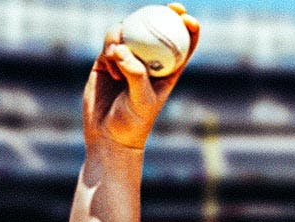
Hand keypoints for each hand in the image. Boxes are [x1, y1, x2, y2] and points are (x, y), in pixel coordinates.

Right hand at [82, 2, 199, 150]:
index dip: (188, 27)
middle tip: (168, 6)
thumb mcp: (140, 101)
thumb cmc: (132, 123)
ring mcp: (128, 58)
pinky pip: (110, 43)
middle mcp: (149, 62)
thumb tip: (123, 49)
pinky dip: (110, 48)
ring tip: (118, 57)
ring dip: (125, 36)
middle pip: (158, 30)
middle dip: (164, 12)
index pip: (183, 44)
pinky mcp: (107, 61)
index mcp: (168, 71)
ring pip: (130, 32)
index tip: (186, 18)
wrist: (107, 135)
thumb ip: (135, 75)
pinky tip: (110, 65)